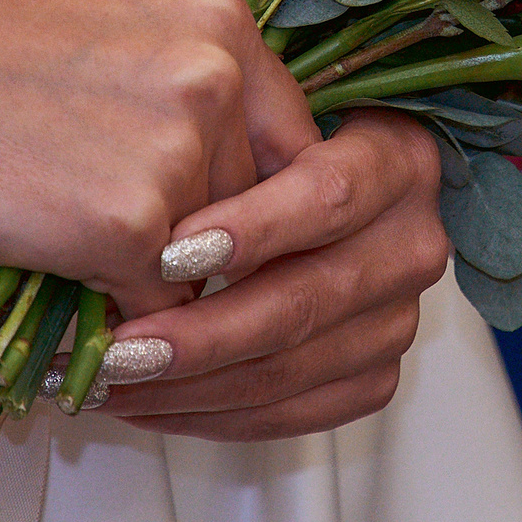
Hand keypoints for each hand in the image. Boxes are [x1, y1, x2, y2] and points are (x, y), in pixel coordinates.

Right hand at [0, 0, 316, 307]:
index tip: (194, 211)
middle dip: (189, 232)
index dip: (240, 191)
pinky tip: (44, 255)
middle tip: (91, 208)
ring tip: (56, 218)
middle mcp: (218, 74)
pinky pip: (157, 306)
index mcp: (222, 15)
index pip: (284, 140)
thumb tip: (265, 165)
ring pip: (207, 262)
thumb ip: (190, 82)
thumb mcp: (108, 31)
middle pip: (252, 206)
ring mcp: (180, 150)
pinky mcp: (134, 226)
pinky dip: (109, 306)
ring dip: (147, 270)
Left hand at [99, 109, 448, 440]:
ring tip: (109, 382)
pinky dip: (211, 418)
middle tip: (118, 349)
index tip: (168, 253)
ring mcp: (396, 320)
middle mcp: (411, 248)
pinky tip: (148, 403)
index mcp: (398, 164)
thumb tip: (150, 203)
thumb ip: (223, 131)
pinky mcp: (374, 377)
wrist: (318, 191)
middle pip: (304, 304)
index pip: (330, 197)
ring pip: (289, 372)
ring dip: (189, 389)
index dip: (254, 229)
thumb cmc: (264, 138)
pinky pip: (290, 417)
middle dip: (201, 336)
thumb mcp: (250, 103)